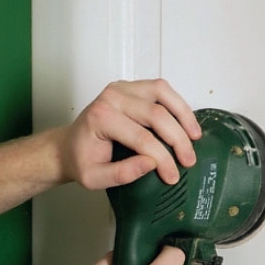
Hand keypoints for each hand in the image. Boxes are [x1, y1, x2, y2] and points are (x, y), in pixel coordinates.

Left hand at [60, 78, 200, 188]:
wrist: (69, 146)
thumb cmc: (81, 160)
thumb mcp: (94, 178)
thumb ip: (122, 174)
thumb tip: (151, 164)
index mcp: (101, 118)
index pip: (142, 138)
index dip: (162, 159)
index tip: (172, 176)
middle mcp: (111, 97)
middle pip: (156, 114)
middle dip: (178, 140)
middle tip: (188, 160)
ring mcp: (121, 88)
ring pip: (162, 93)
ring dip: (183, 115)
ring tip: (195, 137)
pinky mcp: (130, 87)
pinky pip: (160, 89)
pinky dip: (176, 103)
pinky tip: (184, 121)